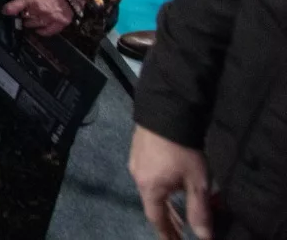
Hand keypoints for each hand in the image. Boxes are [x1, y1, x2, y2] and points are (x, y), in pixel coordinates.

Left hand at [1, 0, 74, 36]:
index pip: (14, 6)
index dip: (9, 9)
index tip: (5, 11)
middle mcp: (39, 10)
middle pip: (25, 17)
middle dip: (23, 15)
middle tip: (23, 13)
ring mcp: (50, 17)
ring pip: (35, 24)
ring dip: (30, 23)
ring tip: (30, 21)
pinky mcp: (61, 22)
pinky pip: (49, 31)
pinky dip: (42, 32)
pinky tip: (39, 30)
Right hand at [129, 125, 212, 239]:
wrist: (166, 111)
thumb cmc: (182, 150)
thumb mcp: (197, 182)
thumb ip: (199, 211)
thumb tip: (203, 237)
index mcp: (150, 188)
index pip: (156, 219)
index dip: (167, 234)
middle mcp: (138, 177)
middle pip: (151, 205)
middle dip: (167, 220)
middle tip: (181, 231)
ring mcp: (135, 162)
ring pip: (150, 190)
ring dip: (164, 203)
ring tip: (177, 209)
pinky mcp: (137, 149)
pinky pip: (148, 176)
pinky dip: (160, 187)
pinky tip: (170, 183)